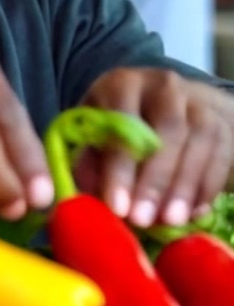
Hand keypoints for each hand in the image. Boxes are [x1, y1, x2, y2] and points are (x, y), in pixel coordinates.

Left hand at [77, 68, 233, 226]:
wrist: (172, 107)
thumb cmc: (123, 127)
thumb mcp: (98, 133)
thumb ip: (90, 161)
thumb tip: (86, 198)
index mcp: (122, 84)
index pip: (123, 118)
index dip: (120, 164)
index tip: (117, 205)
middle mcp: (162, 86)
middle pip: (167, 127)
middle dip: (155, 178)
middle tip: (143, 218)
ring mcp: (196, 102)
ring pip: (198, 140)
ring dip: (184, 185)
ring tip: (170, 221)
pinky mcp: (221, 123)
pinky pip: (220, 155)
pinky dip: (207, 187)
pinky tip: (193, 213)